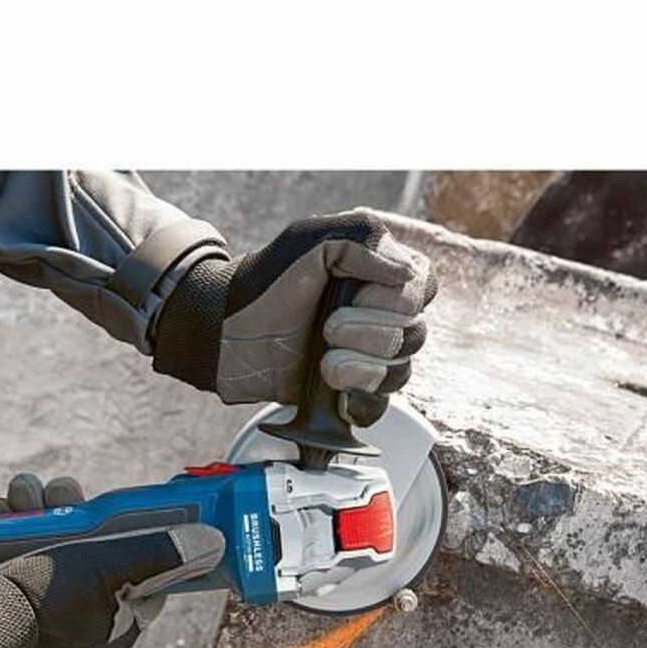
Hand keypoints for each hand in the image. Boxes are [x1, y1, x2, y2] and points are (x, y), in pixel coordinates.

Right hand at [0, 472, 224, 647]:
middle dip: (73, 507)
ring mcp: (44, 600)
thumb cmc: (44, 603)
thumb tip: (213, 543)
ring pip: (52, 534)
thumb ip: (163, 553)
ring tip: (22, 498)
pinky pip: (18, 541)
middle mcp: (84, 612)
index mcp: (119, 620)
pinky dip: (10, 520)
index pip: (142, 565)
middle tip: (58, 494)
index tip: (113, 504)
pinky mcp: (8, 586)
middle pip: (93, 541)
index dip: (130, 529)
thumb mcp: (112, 569)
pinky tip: (1, 510)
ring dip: (37, 505)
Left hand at [153, 209, 435, 424]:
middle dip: (370, 333)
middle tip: (326, 328)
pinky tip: (339, 395)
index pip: (422, 288)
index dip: (394, 297)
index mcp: (379, 274)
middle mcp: (380, 316)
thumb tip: (406, 275)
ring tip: (324, 363)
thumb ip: (362, 240)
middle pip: (414, 334)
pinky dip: (363, 403)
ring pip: (400, 372)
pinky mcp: (345, 392)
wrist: (224, 331)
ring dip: (363, 368)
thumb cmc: (264, 281)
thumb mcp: (309, 240)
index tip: (350, 293)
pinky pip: (378, 408)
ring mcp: (366, 357)